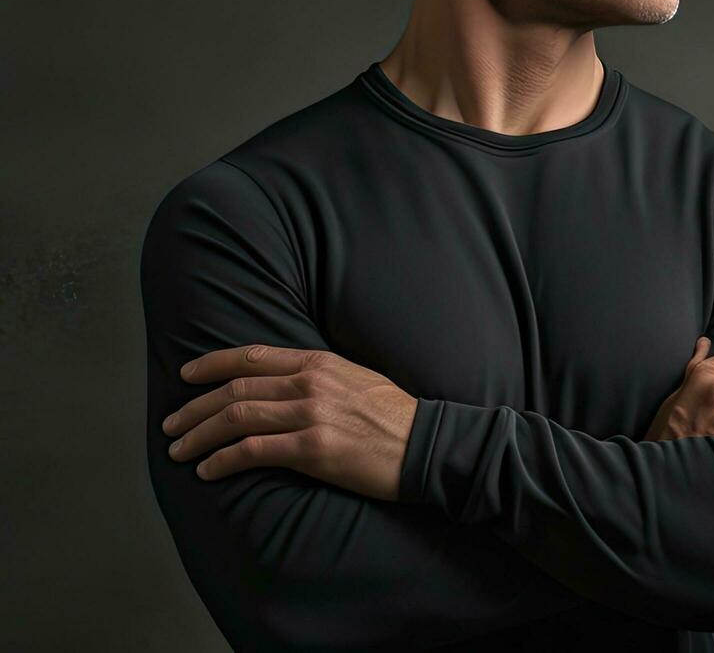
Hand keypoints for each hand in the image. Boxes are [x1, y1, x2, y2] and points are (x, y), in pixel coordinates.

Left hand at [160, 345, 419, 501]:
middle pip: (235, 390)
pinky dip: (221, 460)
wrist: (426, 444)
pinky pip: (251, 451)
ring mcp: (309, 415)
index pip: (253, 357)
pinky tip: (207, 470)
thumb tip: (285, 384)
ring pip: (235, 418)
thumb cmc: (396, 417)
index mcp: (320, 363)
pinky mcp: (311, 449)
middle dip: (194, 408)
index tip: (187, 376)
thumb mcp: (358, 379)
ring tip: (179, 450)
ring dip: (199, 435)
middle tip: (172, 425)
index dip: (212, 365)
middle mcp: (309, 384)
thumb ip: (319, 377)